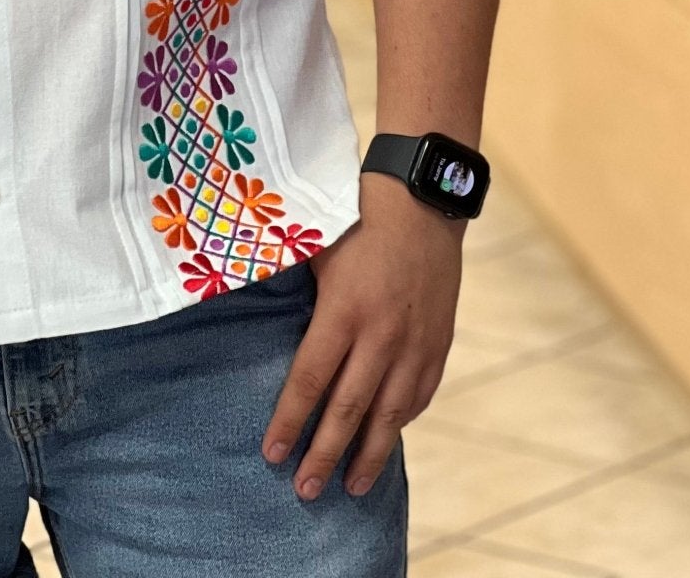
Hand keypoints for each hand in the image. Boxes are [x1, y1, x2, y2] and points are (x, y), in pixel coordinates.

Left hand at [261, 175, 462, 499]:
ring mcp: (415, 343)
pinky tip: (387, 439)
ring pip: (390, 414)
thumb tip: (250, 311)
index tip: (273, 454)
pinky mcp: (438, 343)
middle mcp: (381, 335)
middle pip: (349, 409)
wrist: (421, 199)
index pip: (311, 379)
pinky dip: (401, 422)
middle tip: (306, 491)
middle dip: (324, 454)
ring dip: (369, 455)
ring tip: (350, 485)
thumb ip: (292, 288)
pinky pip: (419, 395)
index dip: (290, 420)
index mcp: (344, 311)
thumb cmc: (356, 217)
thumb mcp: (315, 247)